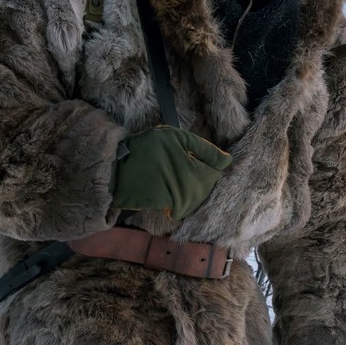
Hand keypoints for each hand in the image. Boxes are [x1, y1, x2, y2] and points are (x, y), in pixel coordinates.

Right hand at [111, 126, 231, 218]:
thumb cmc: (147, 147)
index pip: (216, 169)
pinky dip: (181, 198)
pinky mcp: (168, 207)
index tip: (196, 157)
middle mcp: (190, 188)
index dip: (209, 161)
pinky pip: (184, 205)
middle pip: (207, 184)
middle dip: (201, 174)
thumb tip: (228, 161)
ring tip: (177, 174)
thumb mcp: (175, 137)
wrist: (118, 168)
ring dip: (192, 186)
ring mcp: (179, 199)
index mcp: (194, 169)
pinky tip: (171, 186)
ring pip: (197, 196)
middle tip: (184, 163)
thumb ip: (203, 148)